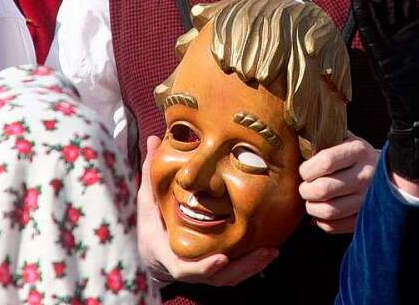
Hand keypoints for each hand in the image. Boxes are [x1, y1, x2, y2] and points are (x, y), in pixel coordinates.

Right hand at [137, 136, 277, 285]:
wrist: (153, 257)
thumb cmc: (152, 228)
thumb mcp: (147, 203)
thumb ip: (150, 175)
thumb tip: (154, 140)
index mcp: (169, 255)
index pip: (185, 268)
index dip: (203, 267)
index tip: (221, 258)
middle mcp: (189, 269)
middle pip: (217, 277)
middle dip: (242, 267)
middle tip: (265, 251)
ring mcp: (204, 273)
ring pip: (230, 278)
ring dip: (252, 267)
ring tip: (271, 251)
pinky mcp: (216, 272)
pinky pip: (236, 274)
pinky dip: (252, 266)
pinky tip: (270, 252)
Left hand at [299, 135, 377, 232]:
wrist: (392, 175)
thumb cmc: (358, 156)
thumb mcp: (348, 140)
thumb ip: (327, 139)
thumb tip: (298, 141)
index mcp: (359, 151)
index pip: (325, 162)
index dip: (307, 169)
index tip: (305, 171)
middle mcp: (366, 175)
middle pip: (323, 189)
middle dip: (306, 190)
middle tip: (305, 188)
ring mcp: (367, 199)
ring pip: (327, 211)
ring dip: (312, 207)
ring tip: (312, 200)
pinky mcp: (365, 217)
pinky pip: (334, 226)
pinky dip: (321, 221)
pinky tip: (322, 212)